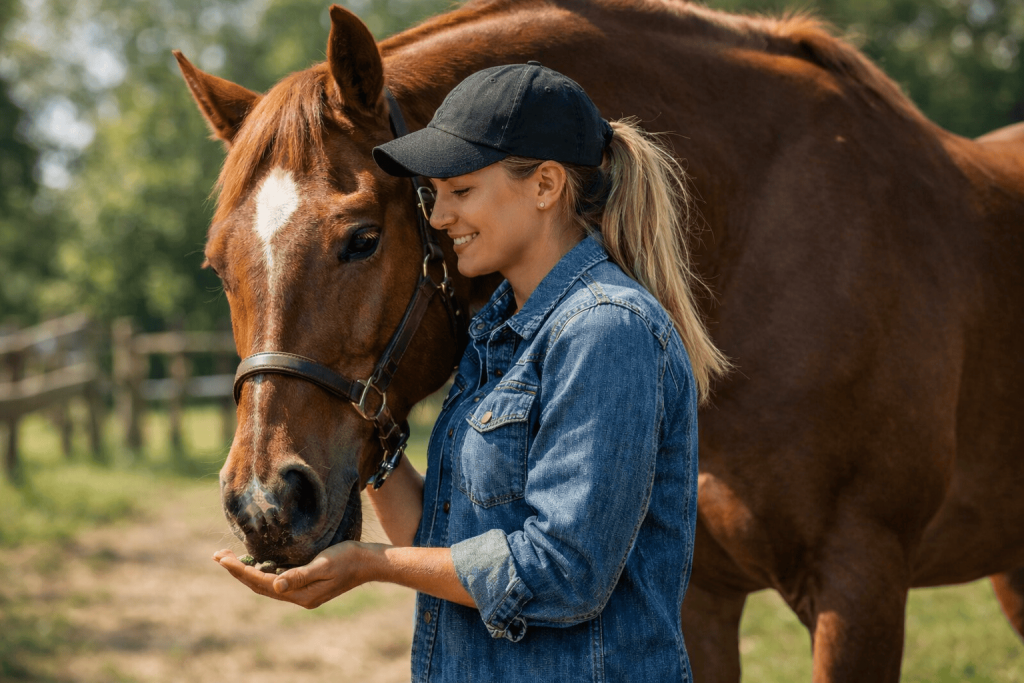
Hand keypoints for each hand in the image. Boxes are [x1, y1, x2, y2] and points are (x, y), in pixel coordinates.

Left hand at [213, 541, 377, 608]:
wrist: (369, 562)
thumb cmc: (349, 559)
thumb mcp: (325, 565)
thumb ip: (300, 575)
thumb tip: (275, 584)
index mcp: (301, 594)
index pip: (262, 582)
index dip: (240, 571)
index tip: (222, 559)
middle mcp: (298, 596)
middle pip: (259, 585)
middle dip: (237, 571)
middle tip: (217, 556)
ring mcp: (302, 591)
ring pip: (265, 583)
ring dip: (246, 571)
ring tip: (228, 558)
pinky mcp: (306, 583)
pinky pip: (276, 579)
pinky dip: (260, 571)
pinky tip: (255, 563)